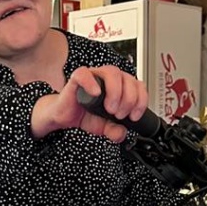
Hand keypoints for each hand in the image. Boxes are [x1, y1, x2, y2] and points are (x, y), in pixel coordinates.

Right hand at [31, 65, 148, 142]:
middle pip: (128, 78)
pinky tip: (95, 94)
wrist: (65, 117)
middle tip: (120, 114)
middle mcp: (108, 79)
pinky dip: (92, 83)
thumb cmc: (85, 115)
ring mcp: (94, 76)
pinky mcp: (77, 79)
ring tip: (110, 109)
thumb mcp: (104, 127)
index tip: (134, 116)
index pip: (138, 85)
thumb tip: (122, 133)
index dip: (141, 100)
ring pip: (112, 72)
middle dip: (128, 99)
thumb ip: (115, 131)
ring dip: (115, 92)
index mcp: (119, 87)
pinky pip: (85, 74)